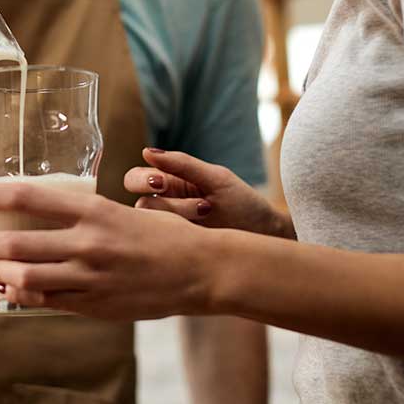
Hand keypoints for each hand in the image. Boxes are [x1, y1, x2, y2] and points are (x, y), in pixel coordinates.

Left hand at [0, 182, 216, 319]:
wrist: (201, 270)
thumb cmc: (166, 236)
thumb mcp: (123, 212)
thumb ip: (88, 215)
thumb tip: (50, 212)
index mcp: (95, 211)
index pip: (30, 197)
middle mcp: (88, 243)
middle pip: (18, 242)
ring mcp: (90, 278)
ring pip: (26, 276)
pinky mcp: (95, 305)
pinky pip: (47, 301)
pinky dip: (22, 294)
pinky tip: (11, 286)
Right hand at [125, 149, 294, 238]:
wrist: (267, 236)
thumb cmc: (244, 203)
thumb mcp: (216, 178)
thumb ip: (182, 164)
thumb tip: (146, 152)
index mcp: (171, 183)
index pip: (136, 177)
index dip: (142, 180)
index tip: (160, 183)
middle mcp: (166, 207)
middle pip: (136, 202)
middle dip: (157, 203)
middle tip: (186, 203)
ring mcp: (172, 232)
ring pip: (150, 224)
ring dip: (176, 215)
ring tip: (206, 213)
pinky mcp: (178, 252)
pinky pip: (162, 245)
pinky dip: (177, 235)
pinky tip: (201, 231)